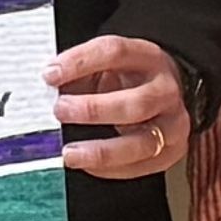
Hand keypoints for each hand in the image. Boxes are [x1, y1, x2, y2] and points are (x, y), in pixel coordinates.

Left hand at [52, 35, 191, 185]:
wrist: (161, 91)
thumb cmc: (126, 78)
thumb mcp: (104, 64)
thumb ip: (78, 72)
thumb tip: (46, 87)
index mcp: (148, 57)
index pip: (115, 52)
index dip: (80, 62)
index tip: (50, 75)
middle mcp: (166, 90)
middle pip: (136, 103)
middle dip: (93, 110)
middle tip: (60, 111)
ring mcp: (173, 122)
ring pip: (142, 142)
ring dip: (101, 151)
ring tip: (70, 153)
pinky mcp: (172, 150)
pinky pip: (142, 166)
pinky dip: (111, 169)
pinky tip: (87, 164)